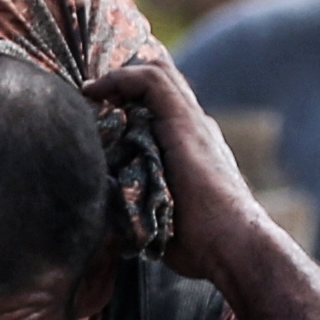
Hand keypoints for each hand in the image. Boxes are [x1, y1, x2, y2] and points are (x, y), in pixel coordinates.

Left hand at [91, 48, 275, 279]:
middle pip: (159, 84)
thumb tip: (101, 210)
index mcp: (190, 147)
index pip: (160, 107)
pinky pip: (152, 82)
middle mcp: (194, 128)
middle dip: (121, 80)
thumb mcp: (156, 216)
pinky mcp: (184, 123)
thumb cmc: (197, 244)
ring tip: (88, 90)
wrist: (231, 245)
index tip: (93, 108)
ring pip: (156, 75)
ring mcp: (192, 123)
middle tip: (88, 91)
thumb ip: (134, 202)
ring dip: (118, 76)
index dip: (128, 98)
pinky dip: (121, 78)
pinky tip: (96, 90)